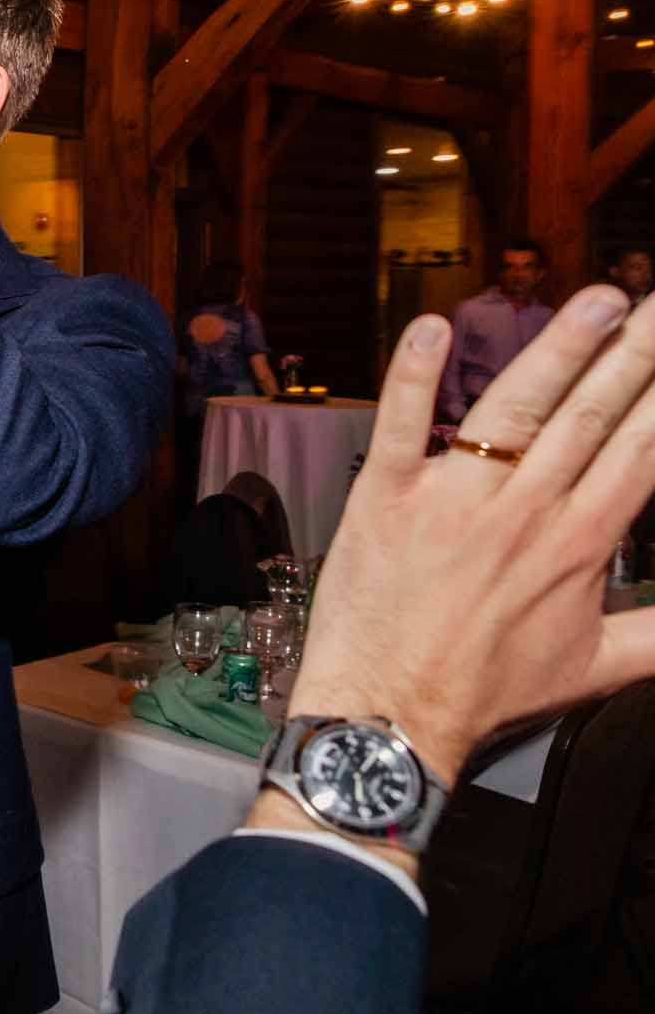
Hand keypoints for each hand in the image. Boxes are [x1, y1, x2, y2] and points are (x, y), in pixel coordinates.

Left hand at [291, 287, 654, 783]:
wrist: (390, 715)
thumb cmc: (483, 692)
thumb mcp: (595, 666)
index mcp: (580, 543)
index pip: (644, 449)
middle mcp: (525, 511)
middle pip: (593, 414)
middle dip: (636, 350)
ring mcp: (453, 500)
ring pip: (515, 407)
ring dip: (559, 348)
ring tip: (599, 299)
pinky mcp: (385, 498)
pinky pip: (402, 425)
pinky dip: (414, 376)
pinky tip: (430, 328)